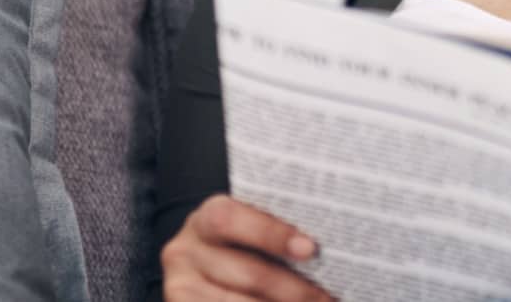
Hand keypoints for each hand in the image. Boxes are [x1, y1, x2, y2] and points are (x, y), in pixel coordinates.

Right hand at [160, 194, 331, 300]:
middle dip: (293, 288)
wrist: (209, 266)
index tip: (310, 249)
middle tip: (326, 296)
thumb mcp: (253, 228)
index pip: (232, 220)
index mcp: (209, 216)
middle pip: (247, 272)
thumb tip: (331, 242)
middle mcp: (185, 249)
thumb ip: (279, 229)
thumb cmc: (245, 244)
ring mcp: (179, 284)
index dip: (272, 234)